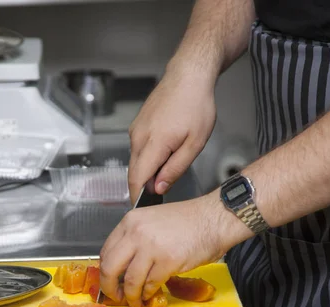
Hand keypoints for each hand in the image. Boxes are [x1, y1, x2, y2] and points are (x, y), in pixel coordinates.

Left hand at [99, 191, 250, 306]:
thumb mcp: (154, 221)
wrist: (215, 218)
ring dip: (130, 296)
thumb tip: (126, 264)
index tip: (109, 280)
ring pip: (130, 280)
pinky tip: (150, 295)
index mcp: (131, 220)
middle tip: (114, 295)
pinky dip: (148, 293)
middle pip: (110, 267)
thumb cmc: (190, 220)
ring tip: (134, 301)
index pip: (106, 251)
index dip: (105, 271)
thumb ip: (137, 239)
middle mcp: (136, 232)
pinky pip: (150, 284)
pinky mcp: (167, 261)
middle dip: (109, 287)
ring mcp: (151, 247)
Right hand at [128, 71, 215, 202]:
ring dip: (147, 171)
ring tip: (167, 172)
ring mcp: (136, 129)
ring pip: (136, 160)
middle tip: (159, 195)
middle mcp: (138, 137)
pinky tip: (164, 154)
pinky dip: (147, 157)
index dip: (137, 197)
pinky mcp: (138, 124)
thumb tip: (158, 187)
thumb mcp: (194, 144)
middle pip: (134, 172)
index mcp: (153, 144)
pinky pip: (138, 148)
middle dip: (143, 186)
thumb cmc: (196, 106)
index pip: (136, 179)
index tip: (142, 207)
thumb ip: (175, 169)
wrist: (188, 76)